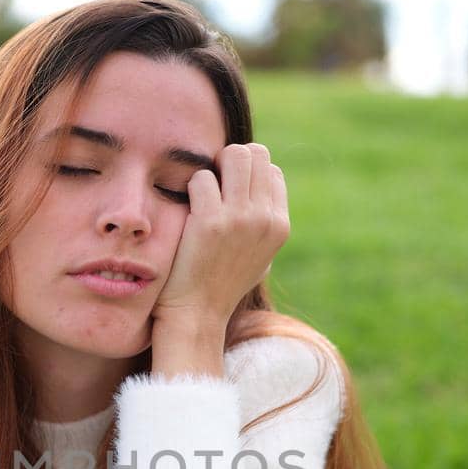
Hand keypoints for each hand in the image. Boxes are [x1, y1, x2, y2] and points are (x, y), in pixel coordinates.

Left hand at [150, 142, 288, 335]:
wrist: (197, 315)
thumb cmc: (221, 284)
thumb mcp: (259, 255)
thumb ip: (264, 222)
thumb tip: (263, 182)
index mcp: (280, 226)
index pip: (272, 170)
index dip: (247, 174)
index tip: (228, 192)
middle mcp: (265, 219)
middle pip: (255, 154)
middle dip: (230, 161)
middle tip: (213, 183)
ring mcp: (240, 218)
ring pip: (234, 154)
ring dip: (213, 168)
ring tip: (202, 193)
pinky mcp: (211, 222)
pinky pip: (202, 177)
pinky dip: (191, 188)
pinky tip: (187, 210)